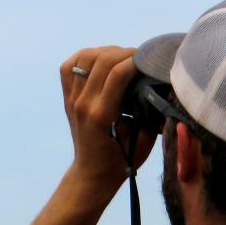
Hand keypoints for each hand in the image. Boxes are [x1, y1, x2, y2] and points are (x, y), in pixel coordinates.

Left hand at [59, 46, 157, 194]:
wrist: (92, 173)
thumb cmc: (124, 159)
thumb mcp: (144, 140)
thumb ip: (150, 111)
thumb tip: (158, 85)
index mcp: (102, 115)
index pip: (118, 74)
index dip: (137, 60)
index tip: (151, 59)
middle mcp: (83, 103)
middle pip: (101, 60)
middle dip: (125, 52)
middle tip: (141, 57)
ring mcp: (72, 99)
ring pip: (85, 57)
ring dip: (106, 51)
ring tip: (123, 57)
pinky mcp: (67, 97)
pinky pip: (68, 66)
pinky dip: (84, 57)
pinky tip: (100, 59)